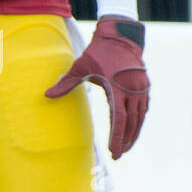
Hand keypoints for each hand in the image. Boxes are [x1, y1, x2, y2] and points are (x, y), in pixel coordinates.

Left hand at [46, 16, 148, 159]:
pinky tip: (134, 131)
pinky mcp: (145, 86)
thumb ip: (66, 83)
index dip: (116, 136)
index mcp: (117, 87)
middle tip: (118, 155)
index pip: (119, 118)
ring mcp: (141, 88)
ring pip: (139, 117)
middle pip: (131, 122)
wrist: (120, 36)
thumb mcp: (81, 66)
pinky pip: (143, 108)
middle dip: (125, 140)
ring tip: (126, 147)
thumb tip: (47, 95)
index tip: (114, 151)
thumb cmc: (99, 52)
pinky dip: (139, 121)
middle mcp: (132, 89)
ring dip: (134, 133)